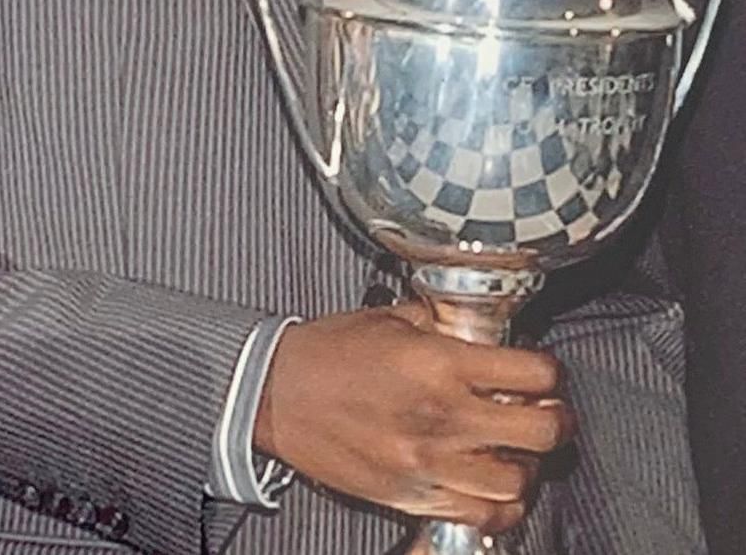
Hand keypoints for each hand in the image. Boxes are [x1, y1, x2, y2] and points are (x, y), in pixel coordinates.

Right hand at [253, 299, 574, 534]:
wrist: (277, 394)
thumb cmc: (330, 351)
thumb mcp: (389, 318)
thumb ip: (439, 324)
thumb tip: (475, 330)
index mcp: (440, 363)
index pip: (533, 374)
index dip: (549, 373)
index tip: (543, 373)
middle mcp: (443, 416)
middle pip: (541, 433)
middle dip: (557, 422)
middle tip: (549, 413)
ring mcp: (429, 463)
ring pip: (517, 483)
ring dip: (526, 466)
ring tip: (516, 451)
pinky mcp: (411, 496)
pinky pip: (479, 515)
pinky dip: (498, 505)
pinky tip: (491, 485)